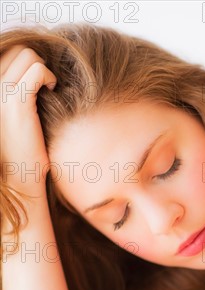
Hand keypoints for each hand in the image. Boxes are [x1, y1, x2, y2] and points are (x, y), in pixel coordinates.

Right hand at [0, 45, 56, 196]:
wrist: (20, 175)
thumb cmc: (23, 151)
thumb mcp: (15, 118)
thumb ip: (17, 95)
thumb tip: (34, 77)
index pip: (7, 54)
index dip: (27, 62)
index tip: (38, 82)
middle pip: (18, 51)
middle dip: (37, 63)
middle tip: (45, 85)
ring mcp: (1, 92)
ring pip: (28, 56)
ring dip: (43, 69)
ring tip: (48, 89)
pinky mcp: (17, 102)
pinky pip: (37, 70)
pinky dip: (48, 77)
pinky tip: (52, 91)